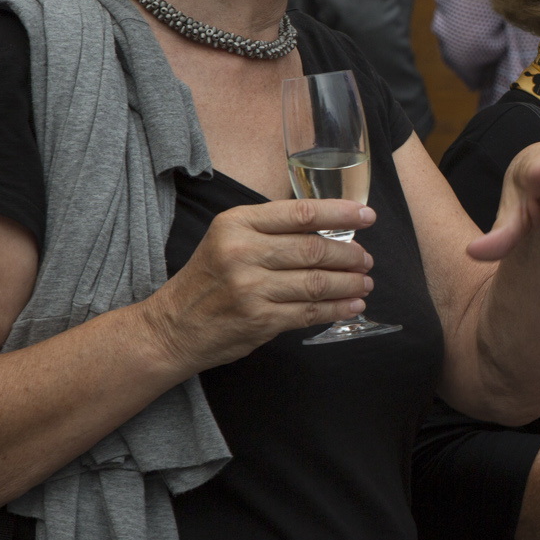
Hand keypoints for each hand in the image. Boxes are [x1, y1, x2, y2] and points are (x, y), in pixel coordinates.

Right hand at [141, 199, 376, 371]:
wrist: (171, 327)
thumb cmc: (209, 278)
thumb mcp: (230, 238)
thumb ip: (273, 229)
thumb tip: (333, 228)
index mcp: (238, 224)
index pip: (301, 213)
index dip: (341, 214)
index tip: (367, 217)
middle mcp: (242, 252)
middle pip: (315, 249)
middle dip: (351, 255)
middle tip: (366, 259)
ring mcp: (250, 288)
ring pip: (317, 282)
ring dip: (350, 284)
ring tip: (365, 283)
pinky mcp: (259, 320)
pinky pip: (310, 312)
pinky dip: (337, 308)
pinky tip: (352, 305)